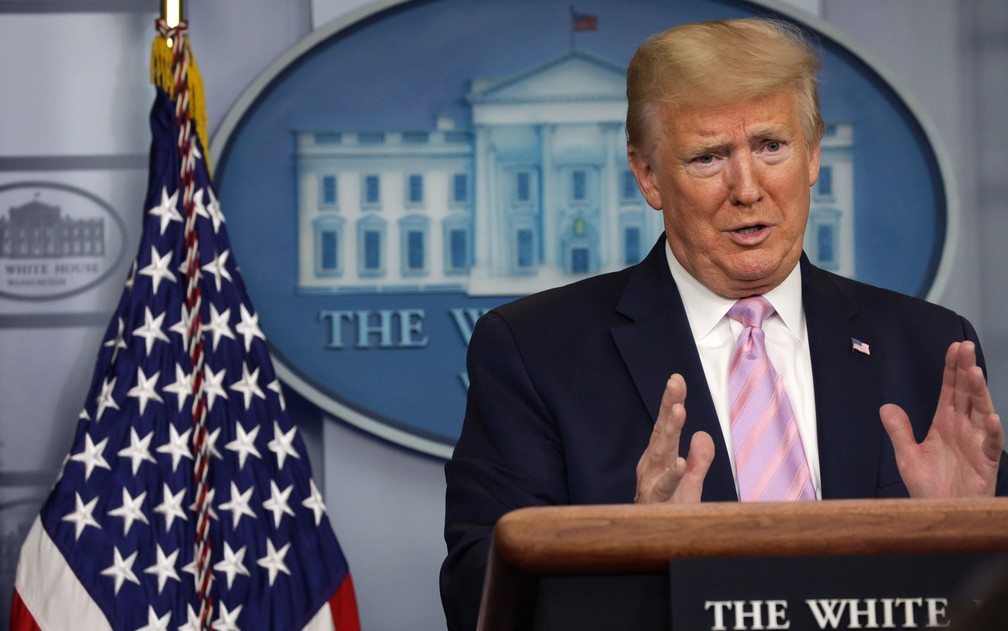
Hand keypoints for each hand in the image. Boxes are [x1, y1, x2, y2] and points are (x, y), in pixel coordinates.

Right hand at [635, 373, 714, 502]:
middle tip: (675, 385)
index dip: (670, 402)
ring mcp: (653, 484)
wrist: (652, 544)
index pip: (665, 426)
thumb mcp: (689, 484)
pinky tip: (679, 463)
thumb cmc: (668, 513)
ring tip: (679, 411)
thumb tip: (703, 434)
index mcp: (658, 459)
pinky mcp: (659, 503)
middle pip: (661, 433)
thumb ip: (699, 460)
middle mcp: (652, 467)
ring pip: (661, 454)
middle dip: (669, 408)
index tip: (677, 379)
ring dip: (670, 432)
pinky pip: (666, 488)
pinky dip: (672, 476)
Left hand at [880, 341, 1003, 497]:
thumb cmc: (928, 486)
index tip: (954, 347)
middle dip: (966, 370)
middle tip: (965, 347)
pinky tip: (991, 418)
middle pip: (967, 394)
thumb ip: (899, 431)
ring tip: (975, 372)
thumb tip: (886, 406)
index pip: (950, 390)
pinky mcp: (986, 463)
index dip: (952, 369)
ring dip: (979, 393)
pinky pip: (992, 445)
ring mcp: (977, 444)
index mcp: (945, 423)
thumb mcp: (907, 455)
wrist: (938, 513)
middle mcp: (963, 429)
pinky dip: (993, 432)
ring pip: (981, 412)